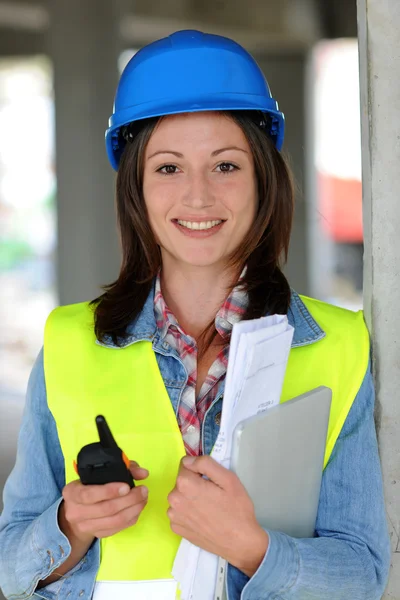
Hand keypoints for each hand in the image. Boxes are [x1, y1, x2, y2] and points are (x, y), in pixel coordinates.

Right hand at [60, 461, 148, 542]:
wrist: (77, 510)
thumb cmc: (89, 486)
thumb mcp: (98, 473)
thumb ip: (121, 468)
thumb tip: (143, 473)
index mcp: (72, 493)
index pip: (89, 494)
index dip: (109, 491)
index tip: (126, 487)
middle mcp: (75, 512)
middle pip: (105, 509)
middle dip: (129, 499)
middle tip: (143, 490)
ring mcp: (85, 526)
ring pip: (114, 521)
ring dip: (133, 510)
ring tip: (144, 498)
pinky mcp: (97, 535)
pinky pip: (117, 529)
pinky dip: (131, 518)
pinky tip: (138, 508)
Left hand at [167, 456, 268, 576]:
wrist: (240, 543)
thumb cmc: (236, 509)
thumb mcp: (228, 479)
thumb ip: (206, 463)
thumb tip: (188, 460)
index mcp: (185, 484)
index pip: (185, 465)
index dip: (200, 470)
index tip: (211, 480)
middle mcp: (174, 499)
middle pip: (182, 481)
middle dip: (194, 483)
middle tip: (213, 494)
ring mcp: (174, 516)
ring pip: (180, 496)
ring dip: (190, 497)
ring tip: (208, 507)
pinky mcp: (176, 528)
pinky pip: (179, 511)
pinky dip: (188, 511)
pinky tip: (202, 518)